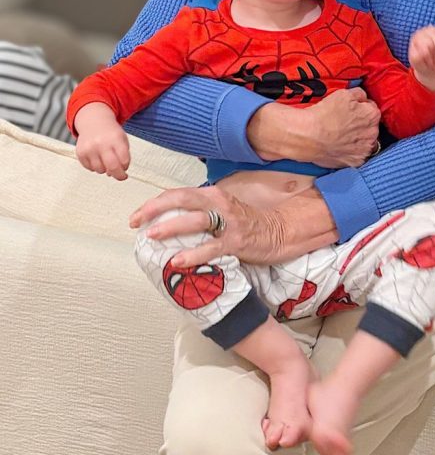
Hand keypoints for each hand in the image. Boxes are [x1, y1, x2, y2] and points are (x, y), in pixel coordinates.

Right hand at [74, 102, 129, 180]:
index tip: (126, 170)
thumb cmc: (110, 133)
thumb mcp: (122, 139)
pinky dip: (95, 167)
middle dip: (119, 175)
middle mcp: (101, 143)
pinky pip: (90, 168)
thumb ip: (124, 156)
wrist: (93, 122)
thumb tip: (118, 174)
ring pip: (100, 170)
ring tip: (105, 159)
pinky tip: (97, 158)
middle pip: (112, 167)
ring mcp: (89, 148)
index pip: (124, 160)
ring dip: (105, 169)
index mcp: (116, 138)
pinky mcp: (80, 153)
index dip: (126, 167)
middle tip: (121, 176)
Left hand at [129, 185, 285, 266]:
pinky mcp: (237, 241)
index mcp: (212, 194)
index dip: (154, 203)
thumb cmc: (246, 223)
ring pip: (195, 220)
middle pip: (182, 199)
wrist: (279, 231)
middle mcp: (219, 203)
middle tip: (136, 222)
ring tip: (152, 235)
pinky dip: (194, 254)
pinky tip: (178, 261)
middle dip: (155, 209)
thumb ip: (198, 213)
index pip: (177, 194)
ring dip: (171, 227)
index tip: (136, 216)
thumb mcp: (220, 211)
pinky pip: (212, 247)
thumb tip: (168, 224)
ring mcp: (229, 222)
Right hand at [248, 87, 380, 167]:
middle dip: (361, 125)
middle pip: (370, 127)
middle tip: (345, 124)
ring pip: (365, 142)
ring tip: (342, 137)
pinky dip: (351, 152)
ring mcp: (365, 150)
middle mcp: (373, 133)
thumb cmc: (325, 114)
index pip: (371, 108)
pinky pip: (357, 155)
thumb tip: (363, 97)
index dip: (360, 108)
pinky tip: (341, 147)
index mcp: (372, 115)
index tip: (351, 111)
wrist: (310, 136)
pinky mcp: (356, 162)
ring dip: (358, 139)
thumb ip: (359, 94)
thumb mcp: (344, 93)